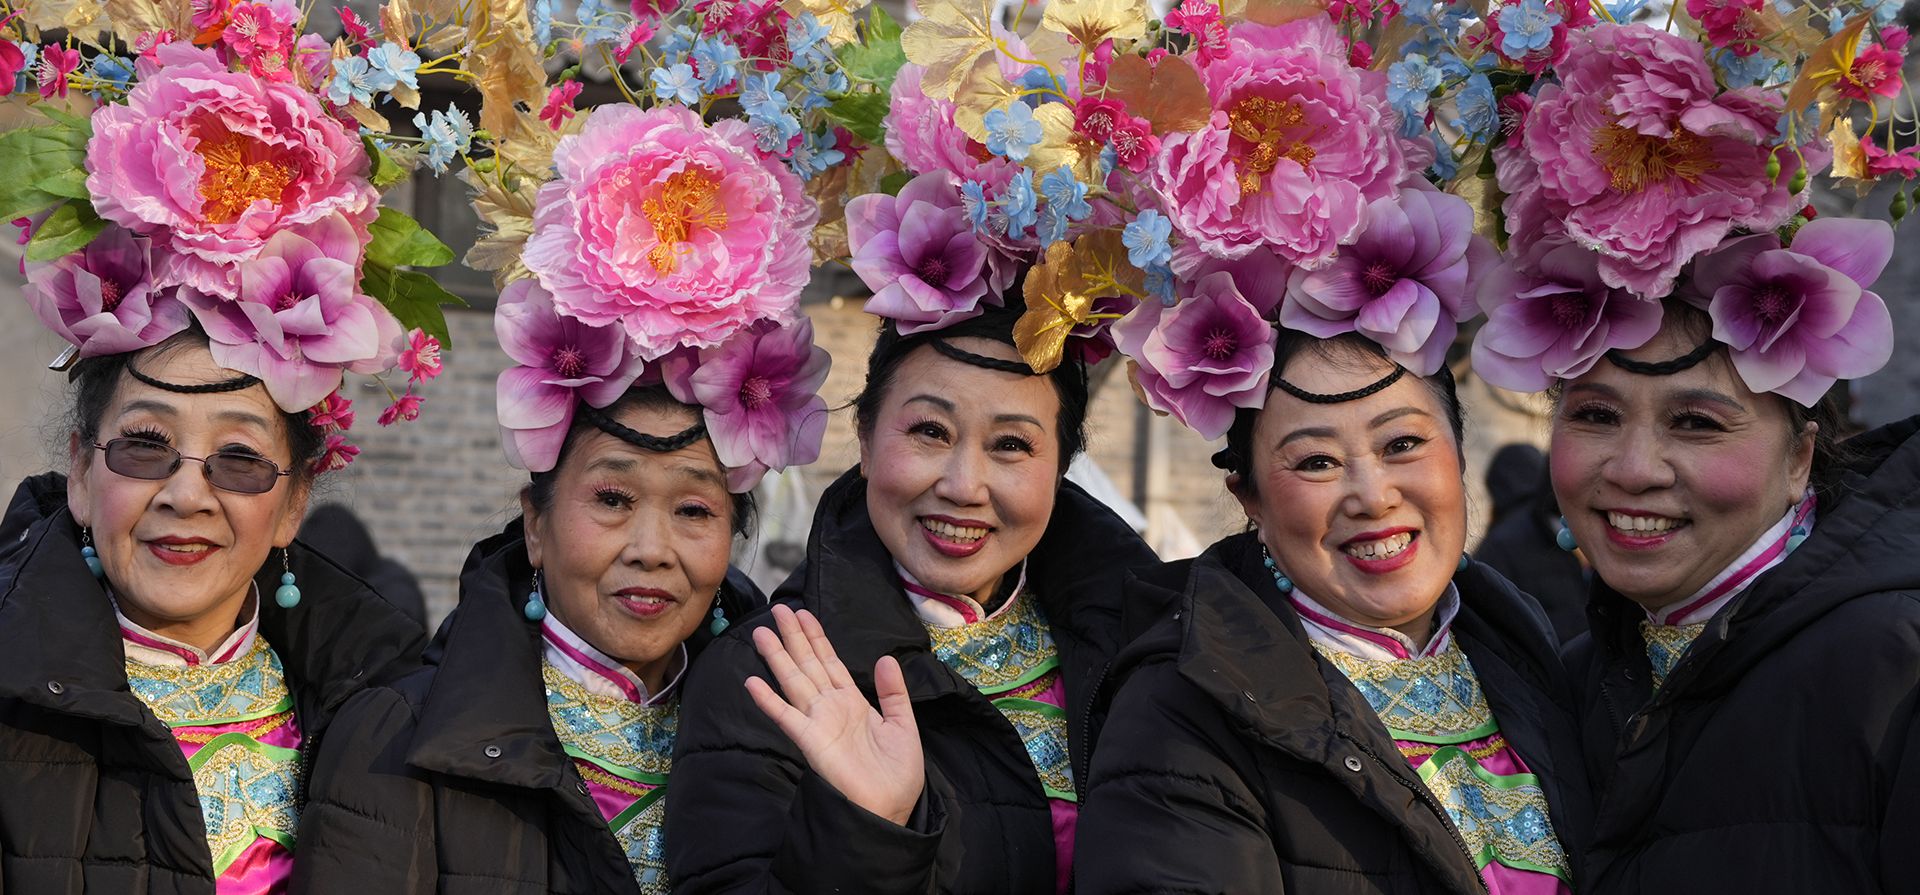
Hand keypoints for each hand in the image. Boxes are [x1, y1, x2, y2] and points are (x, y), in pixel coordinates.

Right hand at [745, 604, 924, 825]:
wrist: (890, 808)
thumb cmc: (897, 773)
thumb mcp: (903, 725)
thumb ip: (893, 692)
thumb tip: (885, 658)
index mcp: (852, 703)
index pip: (830, 662)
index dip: (817, 638)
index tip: (804, 614)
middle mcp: (831, 708)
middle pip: (808, 665)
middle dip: (794, 638)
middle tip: (779, 610)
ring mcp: (818, 722)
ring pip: (794, 682)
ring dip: (778, 658)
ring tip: (762, 633)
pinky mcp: (810, 741)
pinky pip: (786, 716)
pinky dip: (769, 701)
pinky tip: (753, 682)